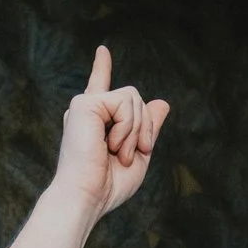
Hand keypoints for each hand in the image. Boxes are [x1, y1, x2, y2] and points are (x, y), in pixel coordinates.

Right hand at [7, 47, 169, 247]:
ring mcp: (85, 105)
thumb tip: (161, 102)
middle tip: (129, 156)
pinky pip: (126, 101)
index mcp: (95, 123)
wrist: (86, 196)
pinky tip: (111, 144)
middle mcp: (88, 111)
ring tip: (118, 154)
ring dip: (136, 130)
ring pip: (133, 98)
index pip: (102, 90)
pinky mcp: (86, 103)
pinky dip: (128, 126)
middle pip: (134, 100)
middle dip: (144, 128)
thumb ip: (148, 129)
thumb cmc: (107, 186)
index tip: (102, 51)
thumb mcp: (137, 156)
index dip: (102, 69)